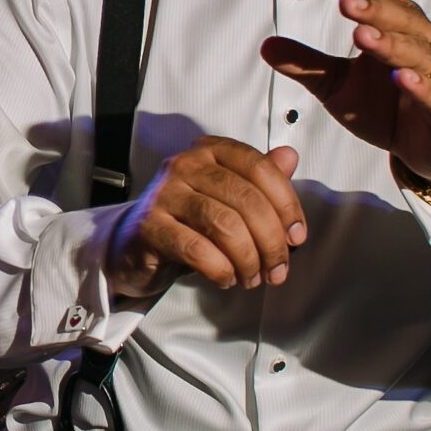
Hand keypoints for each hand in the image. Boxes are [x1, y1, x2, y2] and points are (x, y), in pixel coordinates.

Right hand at [104, 137, 305, 294]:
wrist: (134, 245)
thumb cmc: (187, 221)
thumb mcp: (227, 197)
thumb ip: (259, 178)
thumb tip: (290, 157)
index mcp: (210, 151)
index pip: (260, 168)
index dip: (287, 204)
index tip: (297, 237)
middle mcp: (185, 165)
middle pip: (246, 199)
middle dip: (271, 241)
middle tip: (278, 269)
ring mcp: (164, 194)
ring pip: (224, 225)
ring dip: (249, 259)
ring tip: (252, 278)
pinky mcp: (149, 226)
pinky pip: (197, 249)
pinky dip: (221, 269)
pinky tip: (226, 279)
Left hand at [260, 0, 430, 180]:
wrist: (427, 150)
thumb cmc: (386, 108)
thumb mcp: (338, 86)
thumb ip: (307, 64)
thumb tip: (267, 45)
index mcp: (398, 30)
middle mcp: (423, 44)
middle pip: (401, 18)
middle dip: (372, 9)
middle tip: (345, 3)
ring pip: (419, 51)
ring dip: (391, 42)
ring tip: (363, 35)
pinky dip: (423, 85)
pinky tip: (402, 78)